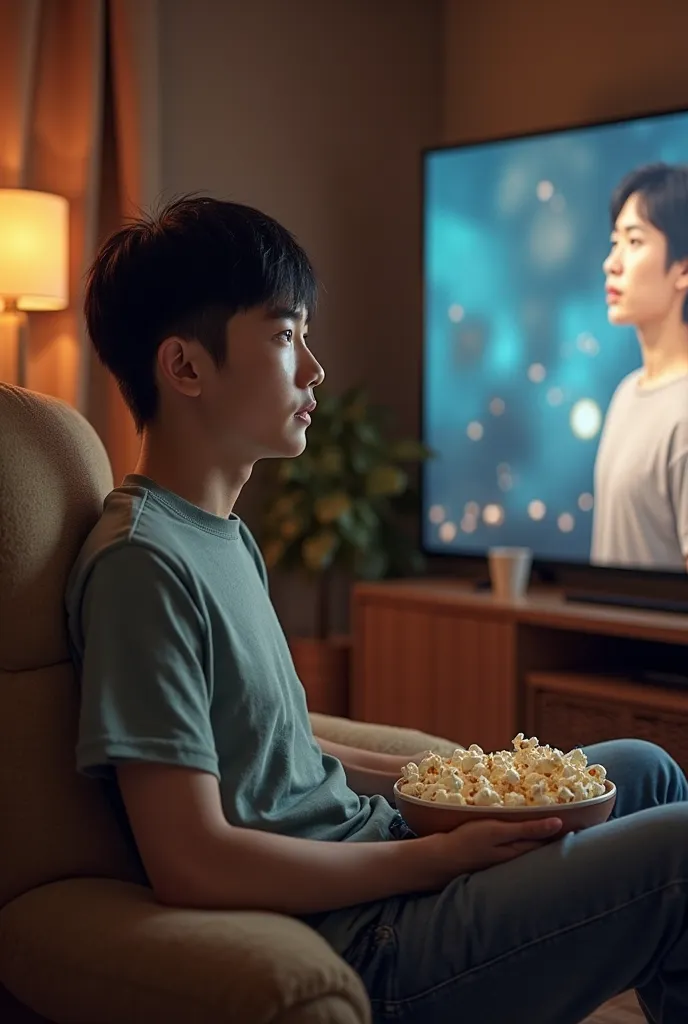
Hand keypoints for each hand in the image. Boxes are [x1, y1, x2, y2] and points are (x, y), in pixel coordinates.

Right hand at [427, 816, 562, 881]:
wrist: (441, 858)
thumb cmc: (468, 841)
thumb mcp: (498, 830)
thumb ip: (527, 828)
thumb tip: (558, 823)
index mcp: (520, 850)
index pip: (550, 840)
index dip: (565, 828)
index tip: (581, 816)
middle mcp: (516, 856)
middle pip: (542, 844)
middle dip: (557, 833)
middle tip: (574, 816)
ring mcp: (504, 858)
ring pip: (529, 846)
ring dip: (541, 835)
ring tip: (555, 822)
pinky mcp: (494, 856)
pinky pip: (516, 846)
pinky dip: (525, 837)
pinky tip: (525, 830)